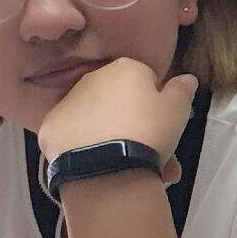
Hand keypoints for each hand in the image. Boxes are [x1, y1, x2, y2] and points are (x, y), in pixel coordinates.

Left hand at [35, 57, 196, 179]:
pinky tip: (97, 165)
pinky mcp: (50, 127)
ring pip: (96, 119)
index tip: (162, 127)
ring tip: (126, 169)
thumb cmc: (149, 131)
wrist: (107, 168)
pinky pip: (73, 135)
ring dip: (110, 136)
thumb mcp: (178, 109)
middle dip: (134, 123)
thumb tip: (186, 77)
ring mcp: (67, 102)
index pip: (145, 80)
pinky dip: (83, 147)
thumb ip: (183, 89)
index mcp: (125, 68)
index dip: (155, 104)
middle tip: (150, 153)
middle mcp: (93, 77)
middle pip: (118, 100)